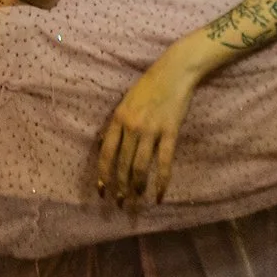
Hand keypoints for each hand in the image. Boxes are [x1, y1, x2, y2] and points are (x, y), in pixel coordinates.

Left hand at [95, 45, 206, 208]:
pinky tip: (158, 195)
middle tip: (120, 204)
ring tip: (137, 202)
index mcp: (118, 119)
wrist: (174, 72)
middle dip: (120, 188)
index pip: (106, 154)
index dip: (103, 175)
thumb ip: (116, 124)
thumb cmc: (148, 86)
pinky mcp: (170, 132)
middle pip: (122, 165)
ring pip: (140, 167)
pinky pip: (164, 162)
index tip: (102, 191)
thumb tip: (104, 146)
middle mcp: (131, 126)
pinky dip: (161, 181)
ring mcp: (151, 130)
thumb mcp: (125, 102)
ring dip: (137, 188)